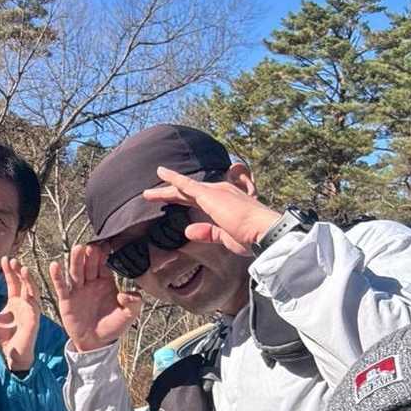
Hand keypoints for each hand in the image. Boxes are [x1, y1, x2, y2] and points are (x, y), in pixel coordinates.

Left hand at [0, 256, 40, 372]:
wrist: (12, 355)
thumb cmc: (4, 339)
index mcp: (15, 302)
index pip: (13, 282)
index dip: (9, 271)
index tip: (4, 259)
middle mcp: (24, 303)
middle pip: (23, 282)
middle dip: (18, 271)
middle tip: (12, 260)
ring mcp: (31, 310)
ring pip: (32, 290)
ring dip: (28, 279)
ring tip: (23, 268)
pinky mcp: (35, 318)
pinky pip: (35, 303)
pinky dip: (33, 294)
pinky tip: (29, 287)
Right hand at [51, 243, 142, 352]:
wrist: (95, 343)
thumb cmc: (112, 327)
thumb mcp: (128, 316)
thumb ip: (133, 303)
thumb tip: (126, 294)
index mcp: (106, 282)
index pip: (104, 265)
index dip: (104, 256)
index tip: (106, 245)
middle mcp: (91, 283)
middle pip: (89, 265)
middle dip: (90, 255)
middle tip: (92, 246)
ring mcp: (78, 290)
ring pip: (76, 272)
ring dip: (76, 260)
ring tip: (77, 249)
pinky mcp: (66, 300)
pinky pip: (61, 286)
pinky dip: (57, 276)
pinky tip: (55, 265)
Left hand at [141, 166, 282, 255]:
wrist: (264, 230)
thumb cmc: (251, 237)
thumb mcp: (226, 238)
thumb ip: (208, 233)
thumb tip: (187, 231)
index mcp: (225, 204)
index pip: (199, 201)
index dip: (184, 200)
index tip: (173, 202)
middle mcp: (220, 193)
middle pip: (189, 193)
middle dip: (170, 194)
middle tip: (151, 196)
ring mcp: (215, 192)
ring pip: (184, 188)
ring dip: (165, 190)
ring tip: (147, 193)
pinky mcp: (209, 195)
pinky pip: (186, 184)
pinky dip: (173, 178)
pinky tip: (160, 173)